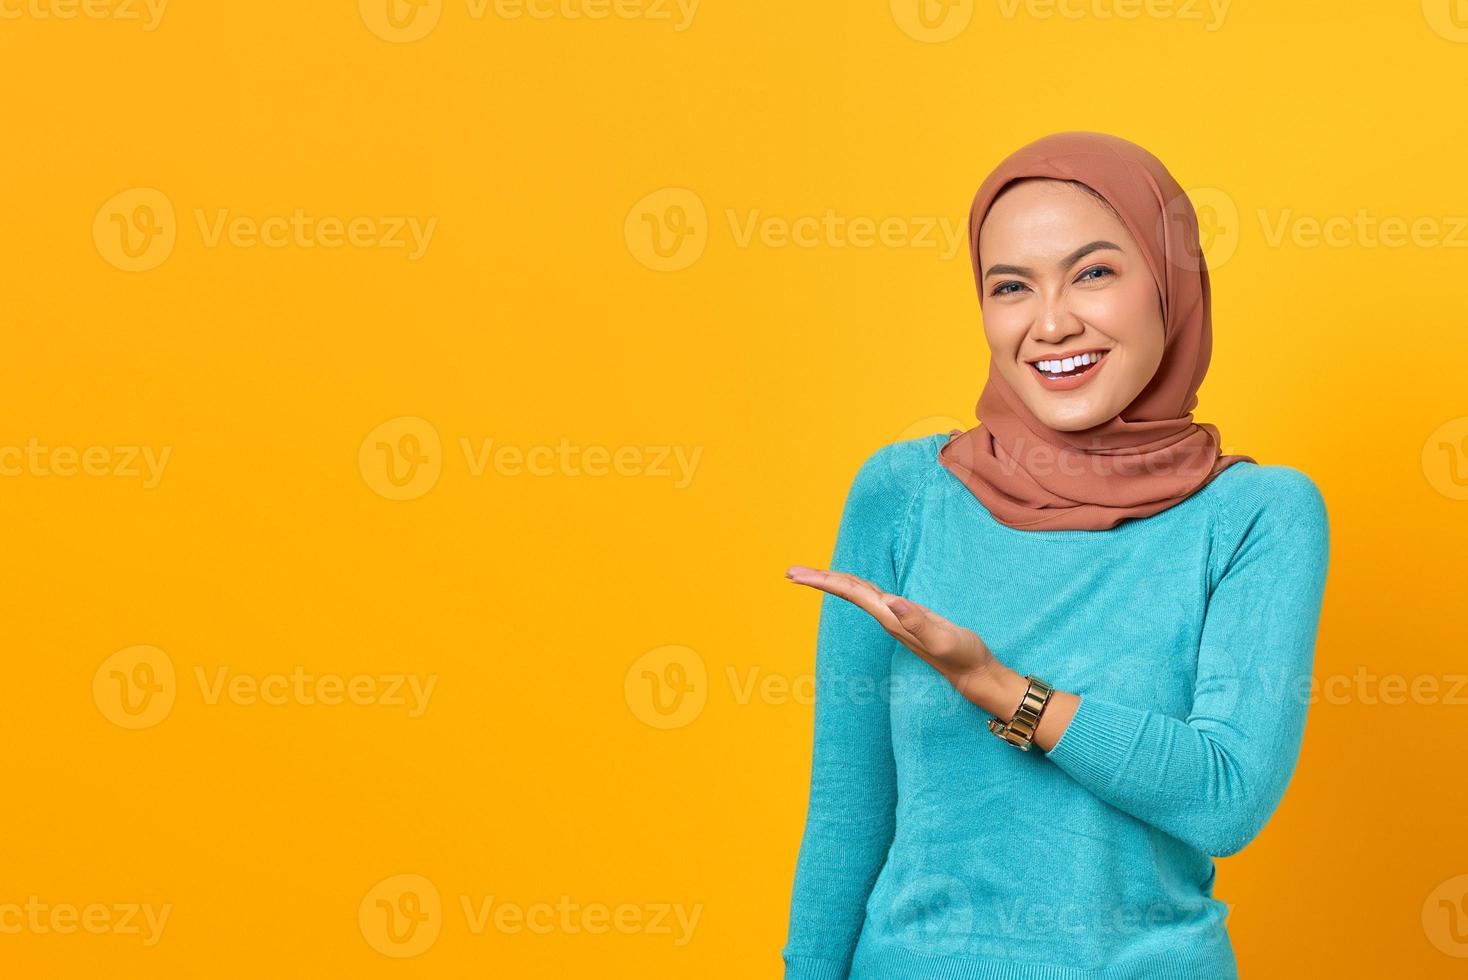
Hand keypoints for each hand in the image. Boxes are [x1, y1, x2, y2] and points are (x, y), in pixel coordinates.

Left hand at [784, 564, 995, 691]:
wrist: (974, 673)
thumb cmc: (962, 656)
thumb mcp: (942, 638)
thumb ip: (918, 621)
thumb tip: (891, 601)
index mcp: (890, 617)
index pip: (850, 592)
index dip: (824, 581)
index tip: (796, 575)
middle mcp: (888, 616)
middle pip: (847, 592)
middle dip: (819, 580)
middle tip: (789, 572)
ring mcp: (896, 617)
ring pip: (858, 593)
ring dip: (834, 582)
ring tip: (811, 574)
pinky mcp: (907, 616)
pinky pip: (873, 596)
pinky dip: (857, 585)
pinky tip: (852, 584)